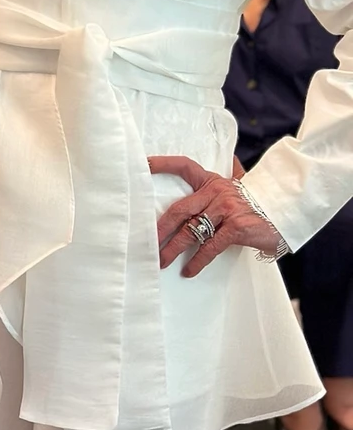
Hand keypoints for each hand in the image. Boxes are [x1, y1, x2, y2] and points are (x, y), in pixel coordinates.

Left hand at [151, 155, 284, 277]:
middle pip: (179, 209)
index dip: (163, 164)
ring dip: (173, 248)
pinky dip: (197, 261)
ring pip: (191, 230)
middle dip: (160, 227)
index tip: (143, 165)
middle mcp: (217, 192)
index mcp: (213, 181)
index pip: (184, 166)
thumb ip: (231, 175)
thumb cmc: (258, 203)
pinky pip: (210, 246)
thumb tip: (229, 159)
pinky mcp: (236, 227)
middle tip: (146, 240)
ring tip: (161, 260)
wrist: (287, 212)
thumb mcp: (240, 185)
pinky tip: (188, 270)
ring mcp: (226, 209)